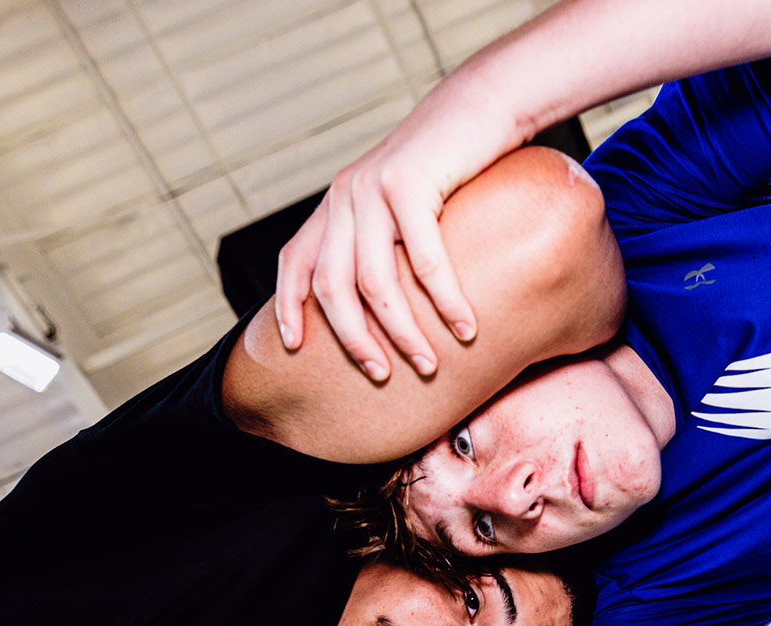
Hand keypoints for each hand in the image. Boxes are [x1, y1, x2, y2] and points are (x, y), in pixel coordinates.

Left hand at [273, 81, 519, 379]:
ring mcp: (374, 189)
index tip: (295, 348)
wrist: (482, 105)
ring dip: (403, 332)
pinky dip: (446, 301)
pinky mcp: (409, 183)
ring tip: (429, 363)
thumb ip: (383, 243)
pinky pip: (424, 261)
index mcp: (336, 204)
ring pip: (375, 284)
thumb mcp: (402, 205)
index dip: (287, 307)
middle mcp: (346, 196)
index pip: (294, 261)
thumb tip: (383, 307)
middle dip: (354, 340)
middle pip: (331, 287)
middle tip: (380, 374)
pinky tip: (466, 326)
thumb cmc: (450, 167)